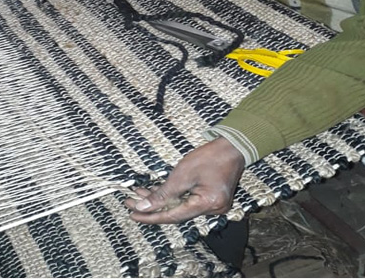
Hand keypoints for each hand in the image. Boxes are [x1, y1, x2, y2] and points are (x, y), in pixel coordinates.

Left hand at [125, 137, 244, 223]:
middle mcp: (213, 210)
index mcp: (208, 204)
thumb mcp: (182, 173)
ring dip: (161, 201)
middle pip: (176, 214)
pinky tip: (157, 192)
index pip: (173, 216)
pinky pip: (188, 203)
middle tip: (131, 203)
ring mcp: (214, 206)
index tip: (133, 214)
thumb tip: (143, 207)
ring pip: (180, 208)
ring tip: (140, 194)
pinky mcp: (212, 200)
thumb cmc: (211, 156)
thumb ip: (163, 193)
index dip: (151, 217)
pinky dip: (173, 198)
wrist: (233, 147)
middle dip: (153, 207)